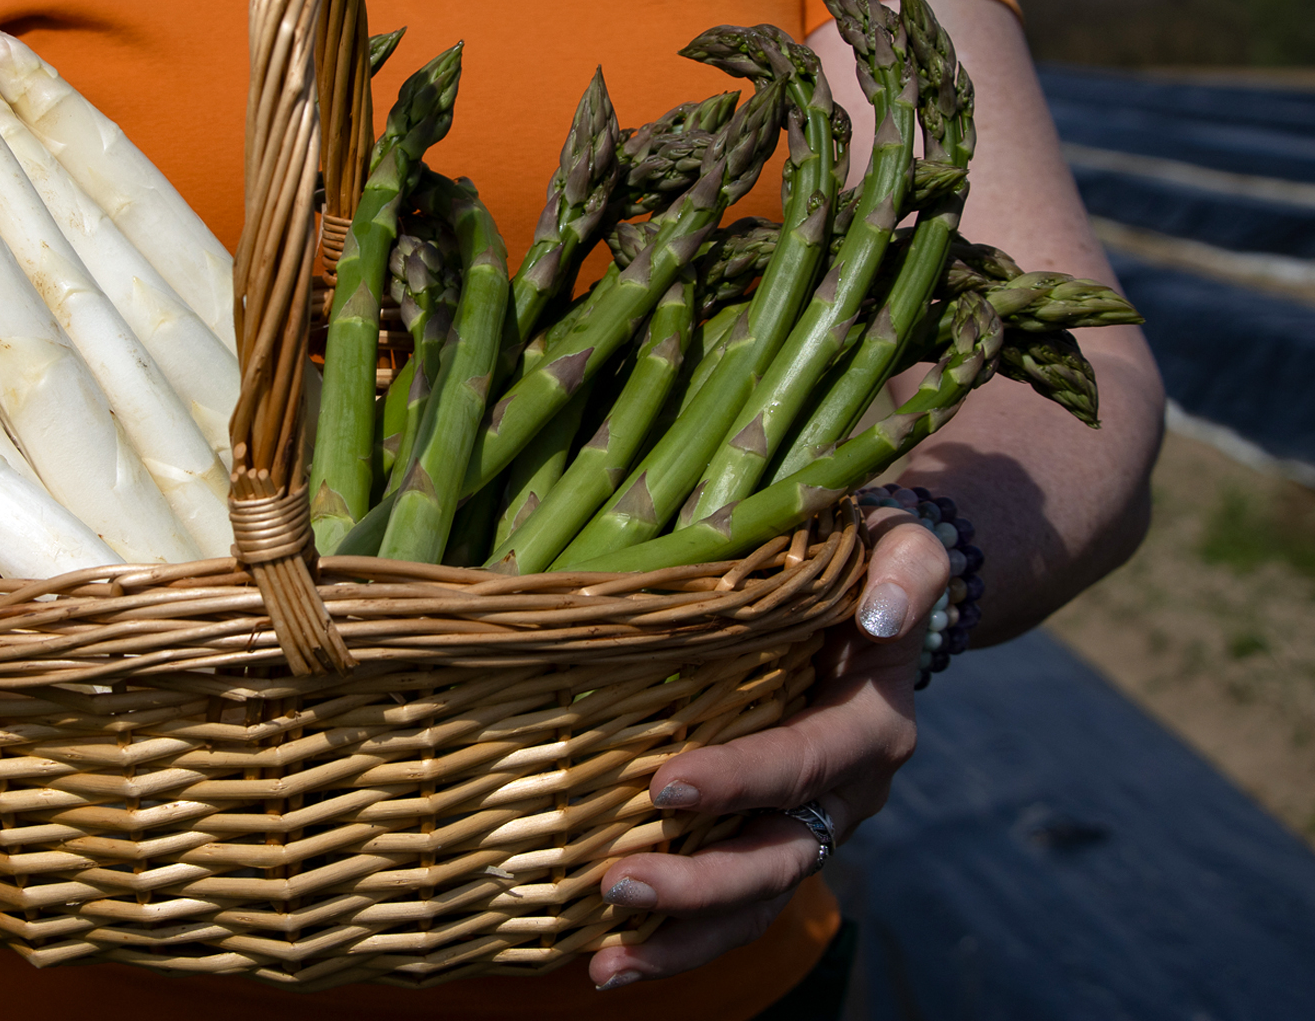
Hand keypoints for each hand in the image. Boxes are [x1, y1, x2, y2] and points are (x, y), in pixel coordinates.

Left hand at [586, 505, 948, 988]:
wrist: (879, 597)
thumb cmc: (870, 559)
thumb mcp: (901, 543)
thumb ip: (905, 571)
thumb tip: (880, 617)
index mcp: (871, 722)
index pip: (804, 759)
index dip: (743, 778)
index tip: (666, 784)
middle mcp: (847, 791)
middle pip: (780, 857)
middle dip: (701, 884)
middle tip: (618, 883)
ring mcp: (811, 824)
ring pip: (756, 903)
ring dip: (684, 939)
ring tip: (607, 967)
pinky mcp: (770, 836)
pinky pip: (732, 904)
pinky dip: (676, 939)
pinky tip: (605, 961)